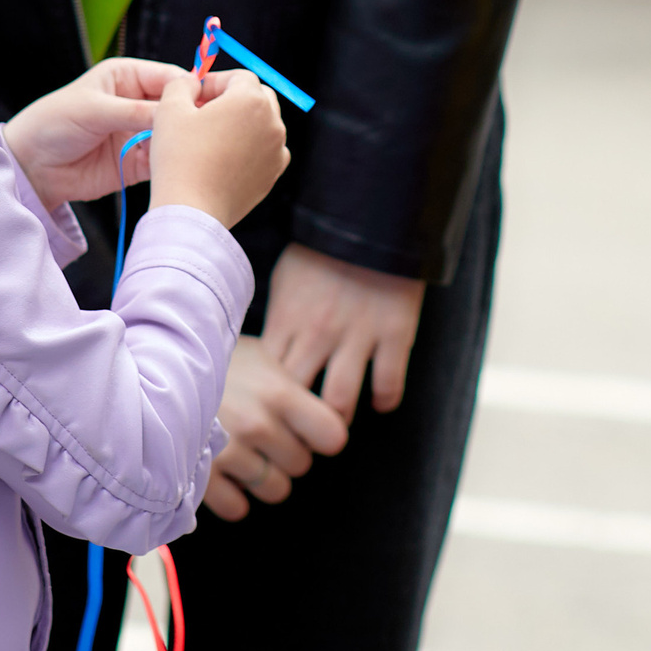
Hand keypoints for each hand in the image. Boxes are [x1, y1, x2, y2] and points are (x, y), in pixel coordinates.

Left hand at [2, 57, 192, 209]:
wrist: (31, 167)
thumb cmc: (53, 124)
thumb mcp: (93, 110)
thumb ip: (134, 111)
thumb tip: (174, 111)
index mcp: (126, 77)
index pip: (169, 77)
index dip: (190, 88)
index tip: (208, 103)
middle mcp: (137, 102)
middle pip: (177, 107)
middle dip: (192, 117)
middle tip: (210, 130)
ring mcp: (139, 132)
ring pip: (174, 135)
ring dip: (184, 142)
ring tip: (198, 151)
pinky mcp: (138, 161)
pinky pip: (164, 160)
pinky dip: (173, 164)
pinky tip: (182, 168)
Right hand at [142, 71, 290, 229]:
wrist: (191, 210)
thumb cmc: (179, 157)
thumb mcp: (170, 108)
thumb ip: (182, 84)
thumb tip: (193, 82)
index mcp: (251, 100)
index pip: (239, 78)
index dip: (215, 83)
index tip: (195, 96)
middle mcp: (273, 122)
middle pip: (257, 97)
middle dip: (233, 100)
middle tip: (204, 114)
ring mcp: (277, 150)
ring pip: (263, 124)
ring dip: (242, 124)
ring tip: (212, 137)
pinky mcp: (273, 174)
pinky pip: (265, 150)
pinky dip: (250, 148)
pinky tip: (226, 157)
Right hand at [203, 337, 352, 520]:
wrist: (147, 371)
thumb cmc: (209, 362)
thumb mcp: (257, 356)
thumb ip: (290, 384)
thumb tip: (321, 410)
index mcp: (279, 393)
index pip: (332, 436)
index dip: (321, 435)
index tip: (307, 431)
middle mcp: (259, 425)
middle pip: (302, 465)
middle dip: (286, 454)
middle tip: (262, 437)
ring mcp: (230, 454)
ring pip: (275, 489)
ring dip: (262, 477)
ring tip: (241, 453)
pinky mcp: (201, 478)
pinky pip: (237, 508)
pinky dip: (231, 496)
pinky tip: (220, 471)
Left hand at [263, 242, 426, 418]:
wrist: (373, 217)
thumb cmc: (322, 248)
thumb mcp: (285, 279)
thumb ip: (277, 319)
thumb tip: (256, 354)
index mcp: (287, 319)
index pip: (265, 379)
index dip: (263, 402)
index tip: (268, 412)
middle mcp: (318, 333)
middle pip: (295, 397)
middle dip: (294, 420)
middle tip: (298, 433)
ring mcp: (357, 336)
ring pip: (339, 401)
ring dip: (337, 419)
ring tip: (337, 425)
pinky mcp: (394, 335)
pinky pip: (388, 383)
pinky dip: (384, 399)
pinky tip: (380, 401)